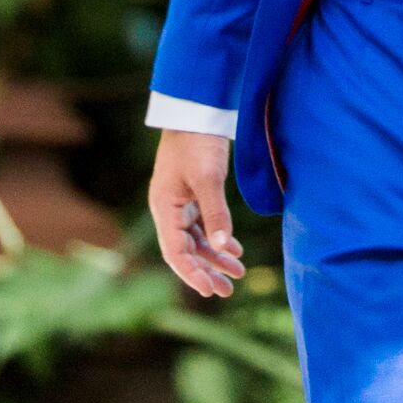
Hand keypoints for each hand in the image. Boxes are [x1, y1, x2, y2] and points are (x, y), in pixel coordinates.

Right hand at [149, 130, 245, 299]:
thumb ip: (217, 213)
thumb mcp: (208, 177)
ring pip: (196, 240)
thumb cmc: (198, 142)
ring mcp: (179, 203)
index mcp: (164, 208)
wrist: (196, 111)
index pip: (176, 253)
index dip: (193, 274)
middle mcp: (168, 210)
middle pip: (186, 251)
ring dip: (215, 257)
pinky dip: (218, 238)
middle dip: (206, 271)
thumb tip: (225, 247)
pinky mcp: (192, 195)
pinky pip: (203, 225)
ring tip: (238, 274)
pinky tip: (235, 250)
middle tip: (227, 291)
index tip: (211, 291)